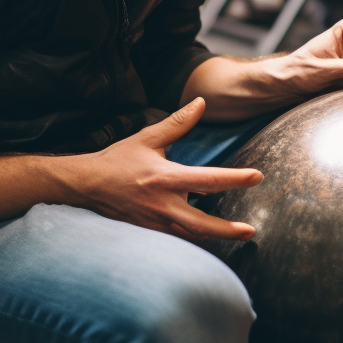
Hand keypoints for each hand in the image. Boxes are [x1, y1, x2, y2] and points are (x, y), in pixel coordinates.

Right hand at [59, 97, 261, 241]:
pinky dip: (194, 239)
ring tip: (237, 235)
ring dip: (214, 237)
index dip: (235, 179)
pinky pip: (177, 239)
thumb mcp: (147, 138)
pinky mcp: (149, 232)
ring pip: (190, 236)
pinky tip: (208, 238)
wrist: (86, 186)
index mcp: (165, 178)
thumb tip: (201, 103)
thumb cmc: (118, 160)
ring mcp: (155, 222)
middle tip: (250, 230)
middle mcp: (162, 204)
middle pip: (202, 223)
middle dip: (228, 230)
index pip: (208, 179)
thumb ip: (178, 123)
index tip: (257, 176)